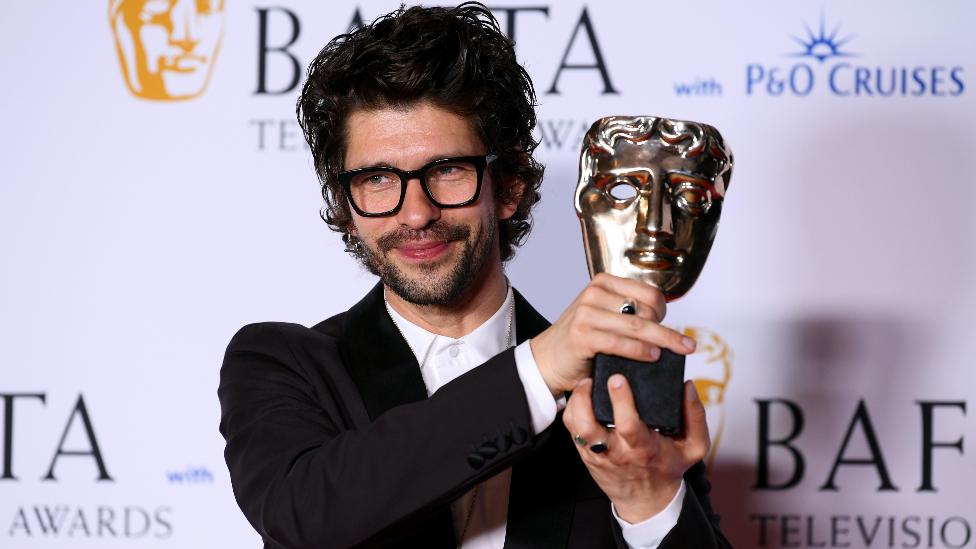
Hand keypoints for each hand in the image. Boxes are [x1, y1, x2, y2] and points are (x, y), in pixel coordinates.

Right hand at [530, 273, 695, 395]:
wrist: (548, 359)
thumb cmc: (582, 339)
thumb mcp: (604, 315)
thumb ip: (627, 313)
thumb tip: (666, 326)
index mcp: (603, 282)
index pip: (648, 293)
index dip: (663, 311)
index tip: (668, 326)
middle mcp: (594, 293)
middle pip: (646, 311)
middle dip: (668, 330)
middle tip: (685, 346)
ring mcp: (586, 313)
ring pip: (637, 327)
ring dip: (661, 341)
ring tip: (677, 351)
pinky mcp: (582, 335)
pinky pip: (620, 342)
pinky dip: (640, 351)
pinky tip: (652, 357)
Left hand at [562, 377, 708, 522]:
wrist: (646, 500)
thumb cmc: (668, 467)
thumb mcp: (693, 447)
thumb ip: (695, 417)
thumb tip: (688, 386)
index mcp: (643, 448)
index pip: (628, 425)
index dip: (621, 401)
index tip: (618, 378)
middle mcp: (616, 452)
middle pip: (591, 426)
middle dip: (588, 400)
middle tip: (593, 377)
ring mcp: (598, 454)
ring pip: (576, 427)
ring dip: (577, 403)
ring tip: (586, 383)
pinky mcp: (586, 454)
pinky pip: (572, 430)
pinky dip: (573, 410)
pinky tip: (583, 396)